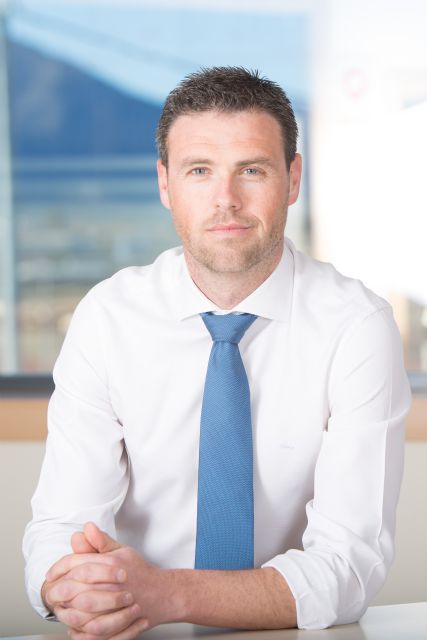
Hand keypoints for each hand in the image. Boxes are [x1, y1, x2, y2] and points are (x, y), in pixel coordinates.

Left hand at [43, 523, 148, 638]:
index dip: (59, 568)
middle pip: (75, 588)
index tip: (51, 575)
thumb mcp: (121, 551)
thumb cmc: (139, 571)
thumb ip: (100, 541)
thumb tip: (85, 527)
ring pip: (82, 612)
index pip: (77, 563)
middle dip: (58, 591)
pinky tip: (74, 627)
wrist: (162, 594)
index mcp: (111, 563)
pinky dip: (80, 631)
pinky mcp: (118, 624)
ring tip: (59, 610)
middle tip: (51, 594)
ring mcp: (116, 605)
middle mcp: (113, 583)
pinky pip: (93, 632)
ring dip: (66, 612)